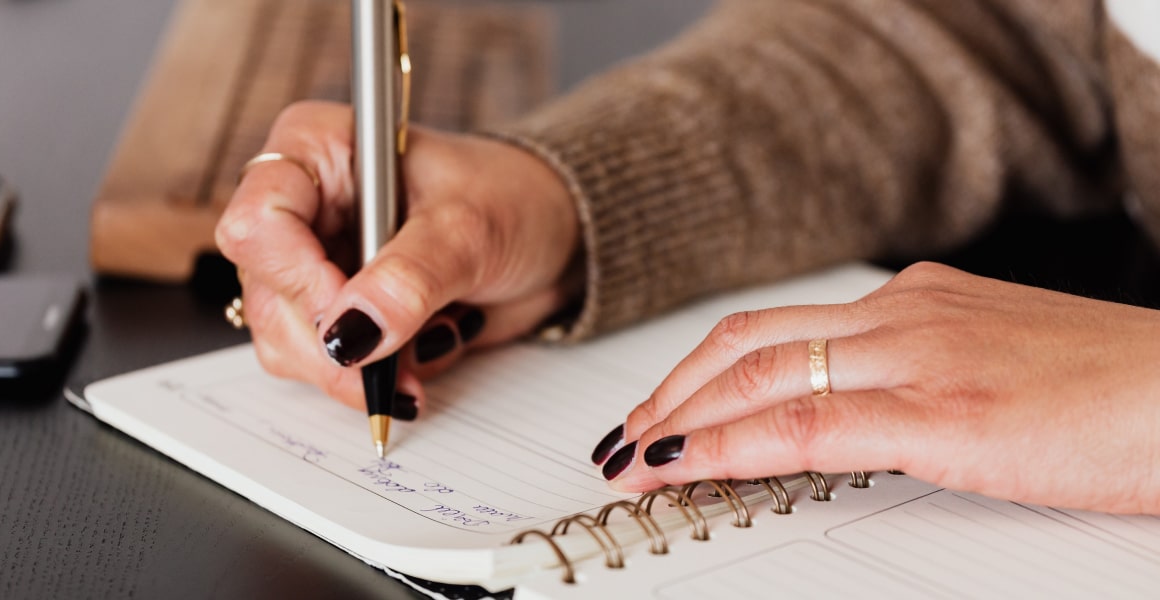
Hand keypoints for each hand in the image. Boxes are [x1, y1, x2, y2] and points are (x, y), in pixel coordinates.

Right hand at [216, 101, 579, 413]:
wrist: (555, 237)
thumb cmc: (514, 200)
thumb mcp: (469, 229)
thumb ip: (410, 279)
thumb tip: (352, 334)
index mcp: (318, 151)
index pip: (259, 220)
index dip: (298, 280)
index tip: (354, 320)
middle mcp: (304, 207)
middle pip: (268, 295)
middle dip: (332, 345)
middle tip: (391, 365)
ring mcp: (316, 265)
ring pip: (286, 342)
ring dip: (355, 370)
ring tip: (426, 351)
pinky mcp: (340, 314)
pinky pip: (326, 367)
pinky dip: (375, 378)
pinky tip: (424, 352)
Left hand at [593, 262, 1159, 513]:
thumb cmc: (1113, 390)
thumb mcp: (994, 369)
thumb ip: (920, 380)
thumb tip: (859, 415)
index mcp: (915, 305)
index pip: (775, 330)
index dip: (701, 371)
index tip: (662, 409)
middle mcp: (904, 316)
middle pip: (746, 342)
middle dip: (671, 391)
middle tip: (625, 435)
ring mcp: (918, 357)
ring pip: (758, 376)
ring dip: (680, 417)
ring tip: (635, 456)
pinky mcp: (942, 412)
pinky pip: (805, 423)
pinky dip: (729, 443)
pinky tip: (687, 465)